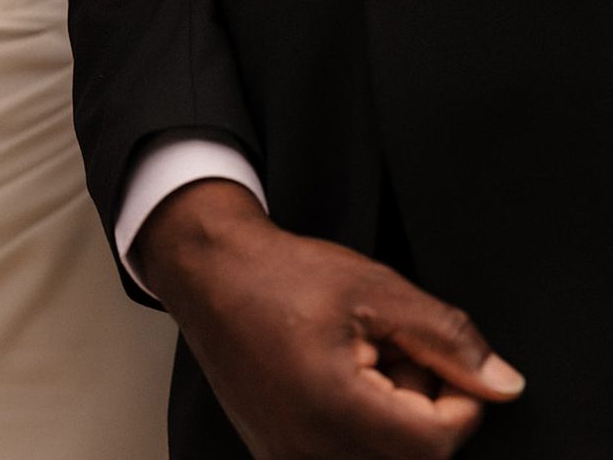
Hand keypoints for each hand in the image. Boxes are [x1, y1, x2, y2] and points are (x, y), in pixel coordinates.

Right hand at [137, 181, 524, 459]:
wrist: (210, 273)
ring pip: (378, 456)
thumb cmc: (278, 275)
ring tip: (360, 354)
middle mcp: (309, 451)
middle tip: (390, 343)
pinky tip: (336, 374)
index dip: (456, 393)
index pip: (440, 441)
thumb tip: (502, 383)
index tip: (437, 352)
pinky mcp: (276, 454)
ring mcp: (288, 459)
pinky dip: (356, 421)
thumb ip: (446, 338)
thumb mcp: (374, 288)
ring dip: (389, 413)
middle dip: (418, 402)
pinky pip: (341, 454)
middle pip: (410, 455)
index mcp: (337, 412)